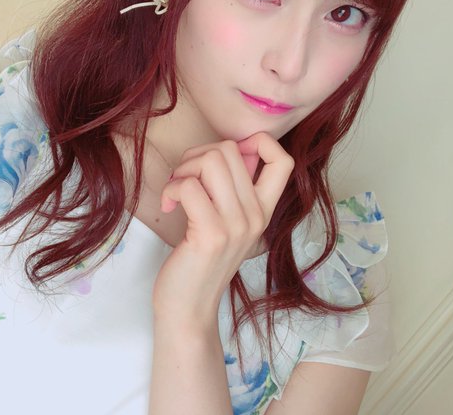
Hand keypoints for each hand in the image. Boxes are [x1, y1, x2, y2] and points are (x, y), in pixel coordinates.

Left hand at [152, 132, 293, 324]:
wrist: (188, 310)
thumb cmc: (200, 263)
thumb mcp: (227, 225)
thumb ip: (232, 192)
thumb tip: (226, 152)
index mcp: (264, 211)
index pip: (284, 160)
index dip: (257, 142)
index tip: (225, 158)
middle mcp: (256, 216)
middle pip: (230, 149)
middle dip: (196, 155)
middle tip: (184, 180)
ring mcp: (236, 226)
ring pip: (211, 160)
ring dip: (183, 169)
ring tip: (176, 192)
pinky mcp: (211, 235)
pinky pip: (189, 185)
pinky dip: (172, 188)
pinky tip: (168, 206)